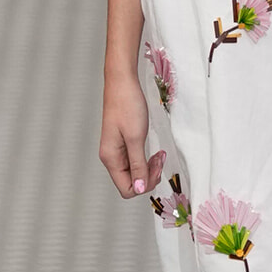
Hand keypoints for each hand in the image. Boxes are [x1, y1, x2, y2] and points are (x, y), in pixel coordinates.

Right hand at [99, 74, 159, 197]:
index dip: (144, 184)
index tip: (156, 168)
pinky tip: (154, 152)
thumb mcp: (136, 137)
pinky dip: (145, 160)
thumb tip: (139, 188)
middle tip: (160, 160)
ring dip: (148, 168)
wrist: (122, 82)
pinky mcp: (122, 143)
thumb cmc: (127, 105)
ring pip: (134, 172)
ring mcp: (116, 151)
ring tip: (159, 155)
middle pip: (130, 182)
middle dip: (148, 176)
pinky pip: (134, 161)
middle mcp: (110, 157)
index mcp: (110, 158)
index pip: (127, 189)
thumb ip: (138, 165)